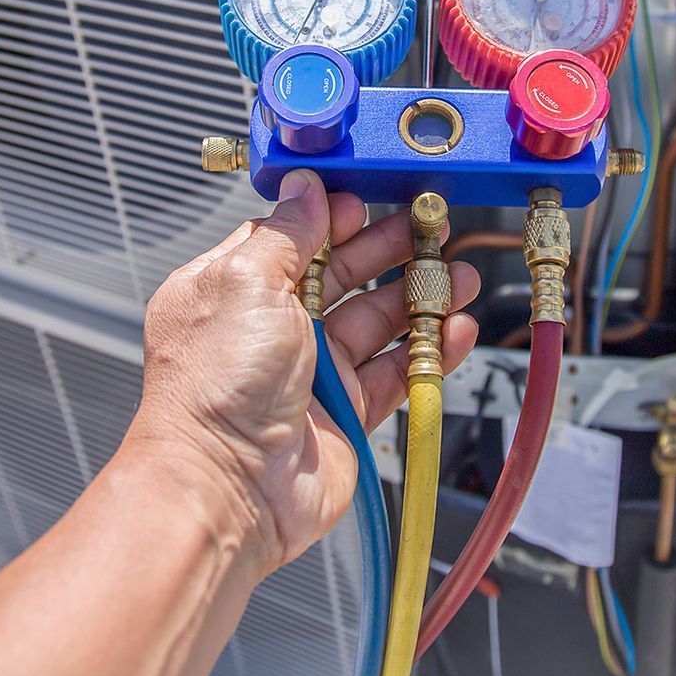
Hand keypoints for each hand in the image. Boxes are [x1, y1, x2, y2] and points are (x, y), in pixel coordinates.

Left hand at [126, 169, 480, 570]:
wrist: (227, 489)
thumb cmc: (216, 389)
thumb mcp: (247, 283)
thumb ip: (286, 233)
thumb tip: (305, 186)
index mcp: (233, 290)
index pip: (292, 237)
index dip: (335, 216)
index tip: (374, 198)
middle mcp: (270, 329)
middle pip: (343, 274)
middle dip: (389, 248)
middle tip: (432, 227)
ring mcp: (310, 373)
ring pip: (377, 321)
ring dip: (421, 296)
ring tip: (459, 276)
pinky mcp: (346, 412)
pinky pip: (397, 372)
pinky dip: (431, 350)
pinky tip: (457, 329)